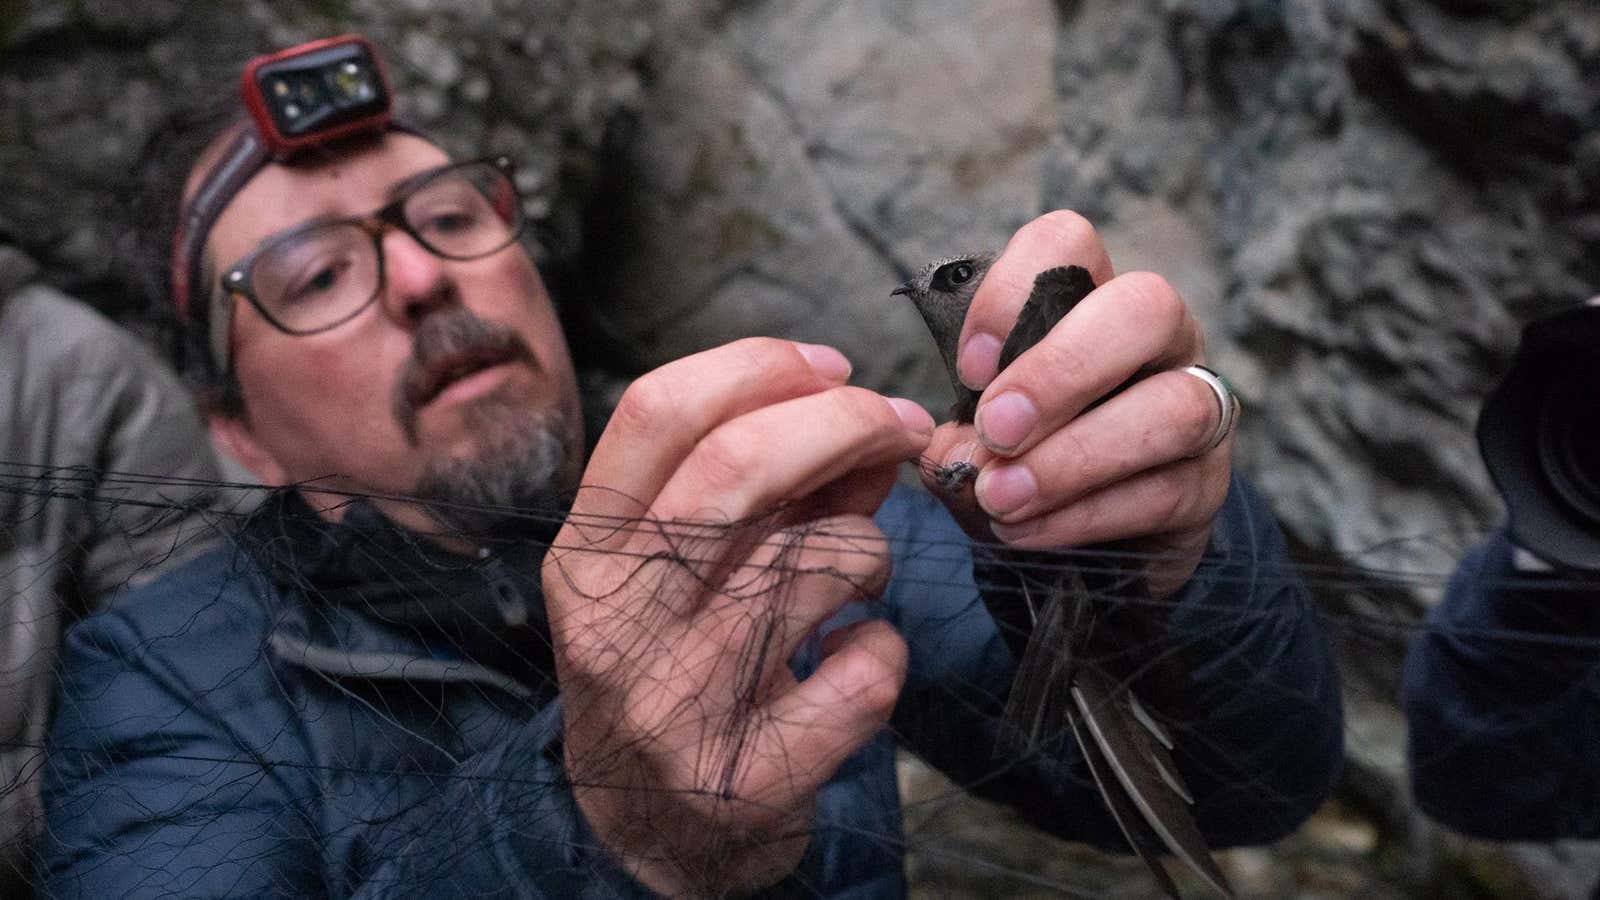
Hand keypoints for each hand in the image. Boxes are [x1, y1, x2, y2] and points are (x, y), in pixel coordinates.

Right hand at [541, 338, 931, 894]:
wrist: (645, 844)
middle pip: (739, 466)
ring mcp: (679, 707)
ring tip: (855, 576)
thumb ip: (766, 491)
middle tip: (898, 426)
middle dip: (844, 422)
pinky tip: (851, 662)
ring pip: (821, 561)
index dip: (760, 367)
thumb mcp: (683, 574)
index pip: (658, 413)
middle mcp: (617, 626)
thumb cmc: (671, 675)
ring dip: (869, 548)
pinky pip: (867, 670)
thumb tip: (867, 421)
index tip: (830, 369)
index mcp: (587, 558)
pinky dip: (883, 650)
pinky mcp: (751, 778)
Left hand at [922, 211, 1232, 597]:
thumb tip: (951, 453)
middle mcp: (1158, 338)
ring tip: (1002, 495)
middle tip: (995, 430)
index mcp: (1088, 299)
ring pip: (1172, 407)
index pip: (1068, 243)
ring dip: (1076, 456)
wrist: (1079, 550)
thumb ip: (956, 436)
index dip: (1014, 290)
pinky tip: (1025, 531)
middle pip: (1144, 307)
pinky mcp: (1206, 486)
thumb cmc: (1021, 461)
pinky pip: (1163, 492)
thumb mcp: (975, 438)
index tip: (968, 367)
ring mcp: (1196, 406)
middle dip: (1061, 371)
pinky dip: (1083, 515)